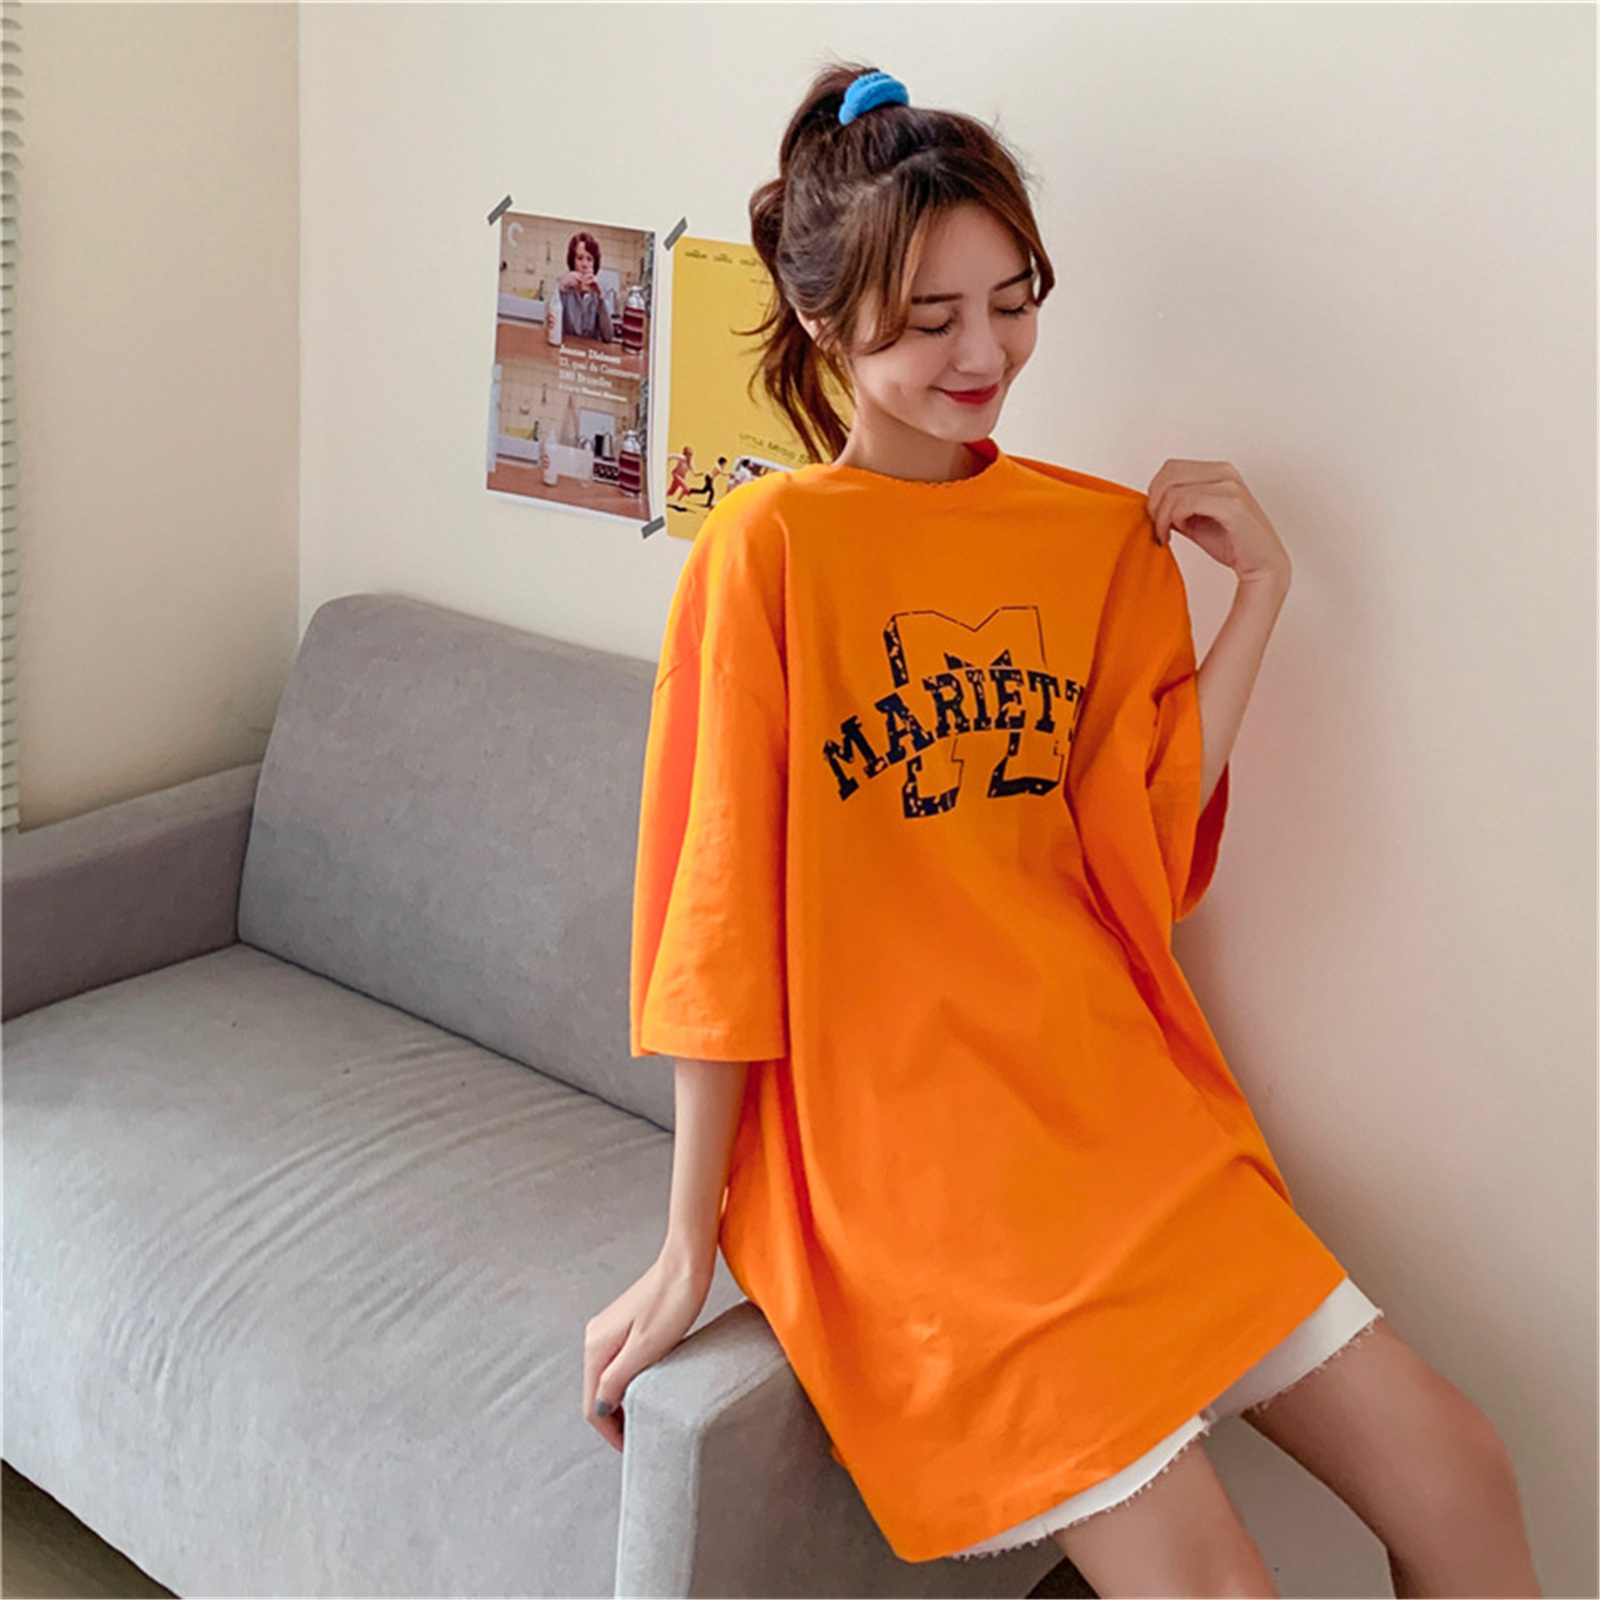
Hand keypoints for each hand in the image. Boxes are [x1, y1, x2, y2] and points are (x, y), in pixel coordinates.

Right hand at [583, 1252, 710, 1452]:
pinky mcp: (625, 1325)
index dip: (610, 1432)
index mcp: (596, 1346)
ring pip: (608, 1378)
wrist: (686, 1264)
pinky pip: (619, 1363)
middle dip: (614, 1419)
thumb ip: (617, 1380)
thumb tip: (599, 1408)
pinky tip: (647, 1389)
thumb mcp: (645, 1350)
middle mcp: (596, 1337)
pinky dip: (628, 1383)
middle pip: (596, 1392)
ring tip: (645, 1419)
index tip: (631, 1449)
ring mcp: (609, 1329)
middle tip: (640, 1439)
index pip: (591, 1405)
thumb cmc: (672, 1304)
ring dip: (622, 1401)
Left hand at [1146, 459, 1290, 588]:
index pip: (1170, 468)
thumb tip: (1149, 504)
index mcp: (1218, 471)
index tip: (1155, 517)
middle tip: (1157, 526)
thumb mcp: (1193, 519)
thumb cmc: (1232, 542)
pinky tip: (1174, 534)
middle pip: (1168, 474)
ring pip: (1174, 490)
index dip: (1155, 492)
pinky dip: (1172, 520)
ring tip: (1165, 533)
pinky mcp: (1232, 505)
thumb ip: (1174, 507)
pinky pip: (1186, 502)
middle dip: (1155, 503)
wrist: (1261, 565)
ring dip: (1161, 516)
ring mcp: (1230, 486)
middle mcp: (1225, 472)